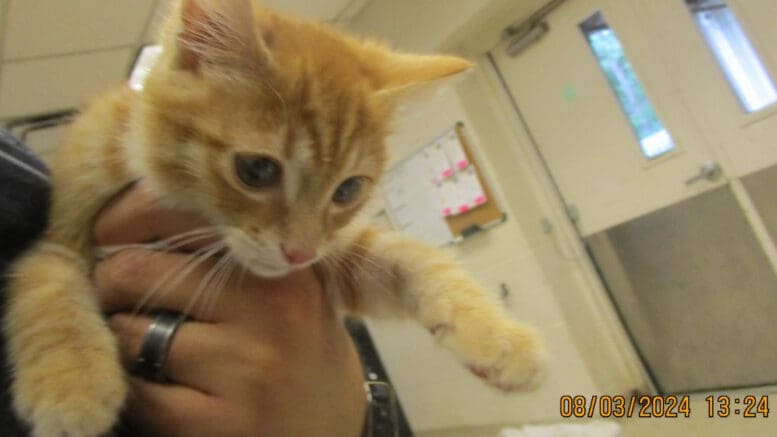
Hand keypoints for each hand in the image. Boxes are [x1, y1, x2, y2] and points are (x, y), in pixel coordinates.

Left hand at [92, 185, 366, 435]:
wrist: (334, 429)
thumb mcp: (289, 289)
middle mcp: (271, 313)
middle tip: (112, 290)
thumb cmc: (302, 352)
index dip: (128, 219)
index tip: (109, 233)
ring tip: (142, 340)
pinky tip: (157, 386)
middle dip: (111, 282)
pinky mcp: (221, 424)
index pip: (185, 217)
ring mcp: (246, 371)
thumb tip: (138, 216)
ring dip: (121, 336)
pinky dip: (133, 387)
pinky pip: (139, 393)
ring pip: (129, 334)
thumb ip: (235, 253)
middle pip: (139, 271)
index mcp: (283, 270)